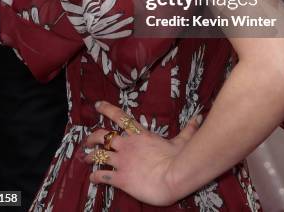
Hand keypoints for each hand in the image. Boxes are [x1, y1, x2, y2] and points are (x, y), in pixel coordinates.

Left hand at [85, 100, 201, 205]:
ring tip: (84, 158)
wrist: (172, 178)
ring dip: (89, 156)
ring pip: (98, 155)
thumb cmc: (178, 159)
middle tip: (86, 141)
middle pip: (102, 136)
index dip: (106, 109)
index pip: (120, 117)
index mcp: (139, 134)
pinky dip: (95, 176)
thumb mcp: (183, 141)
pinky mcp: (120, 178)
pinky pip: (102, 175)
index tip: (97, 105)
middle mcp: (127, 145)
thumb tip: (199, 117)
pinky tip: (91, 178)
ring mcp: (122, 161)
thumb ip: (188, 129)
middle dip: (92, 137)